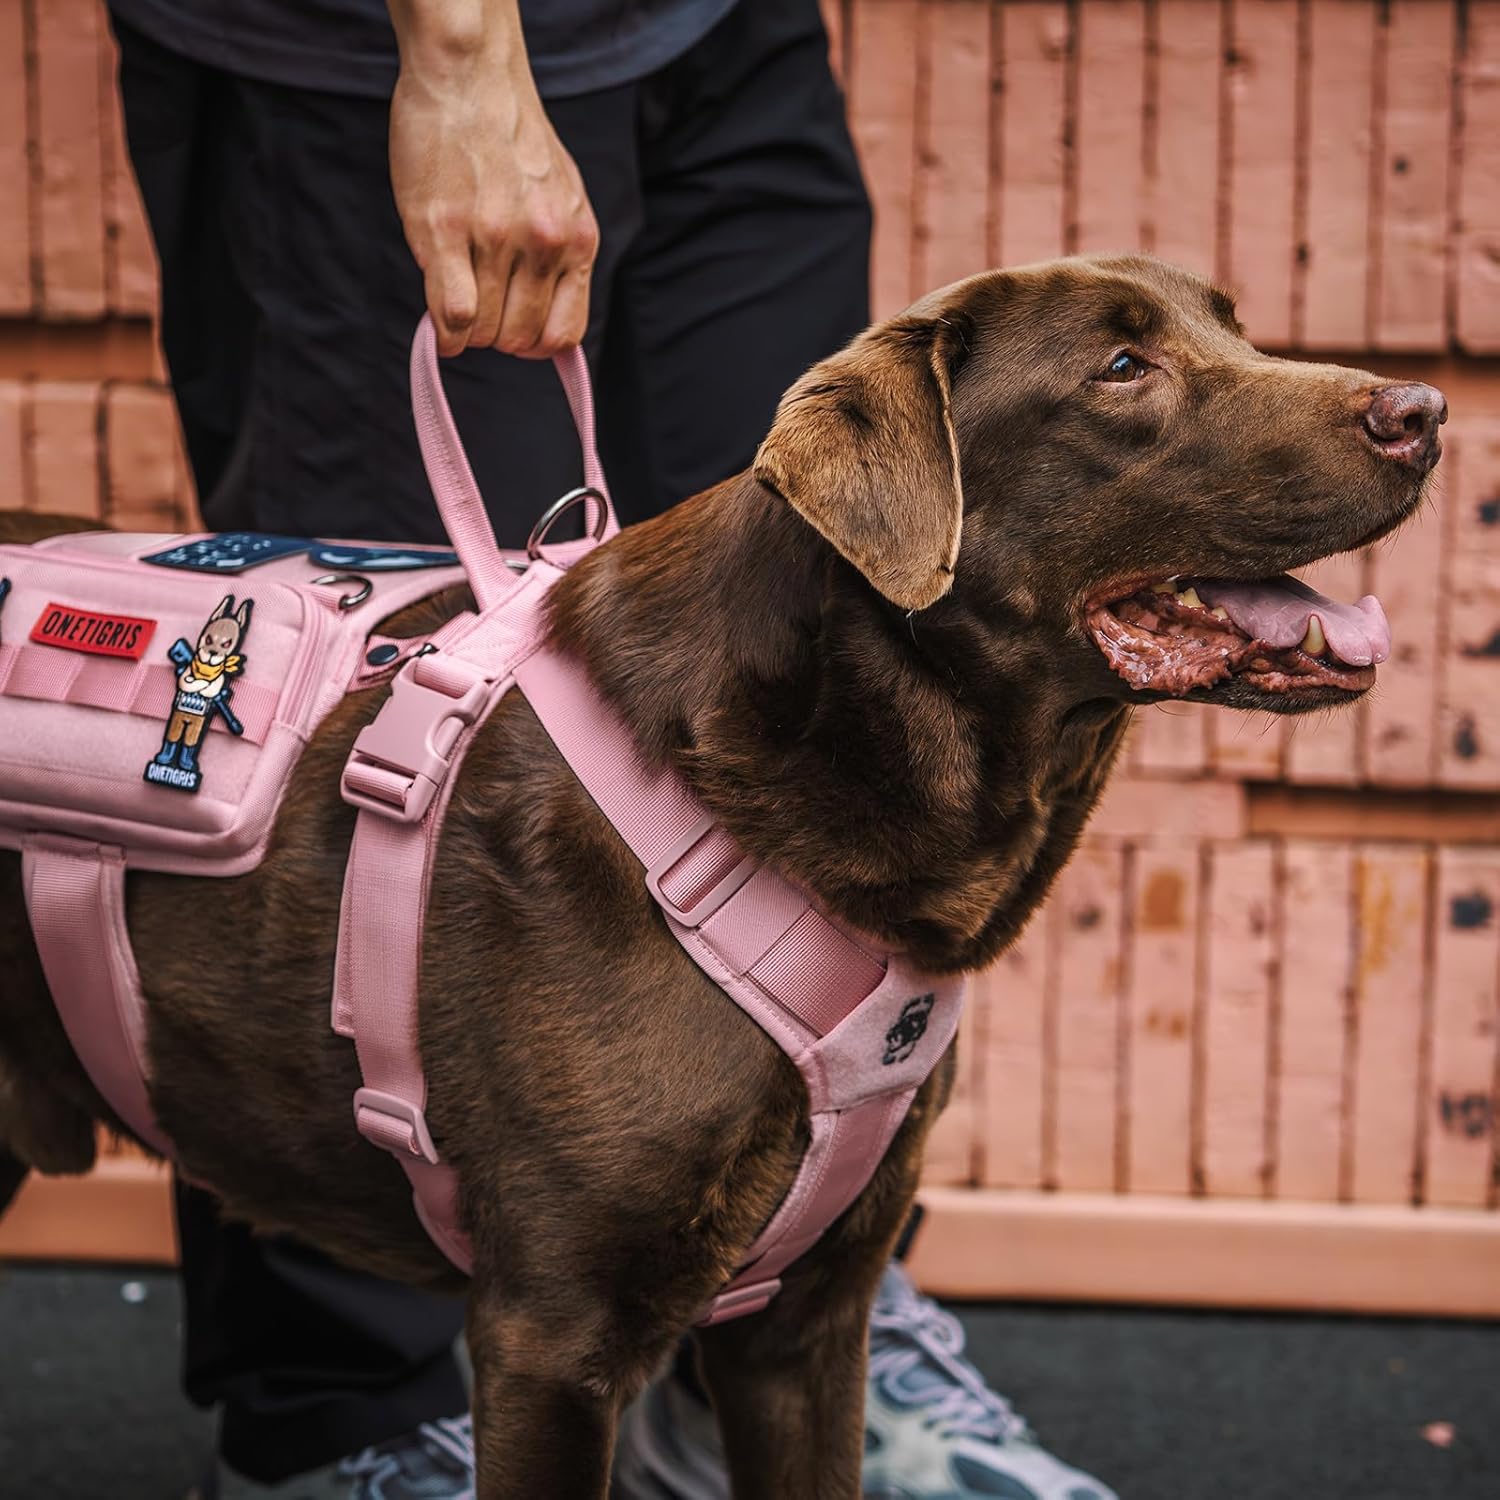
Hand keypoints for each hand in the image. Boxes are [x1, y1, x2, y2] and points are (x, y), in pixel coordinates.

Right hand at [388, 1, 598, 357]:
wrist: (471, 76)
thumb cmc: (511, 137)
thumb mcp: (561, 196)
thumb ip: (560, 253)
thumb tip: (547, 315)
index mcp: (577, 239)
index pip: (565, 333)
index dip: (536, 345)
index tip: (515, 333)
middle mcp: (543, 242)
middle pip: (519, 337)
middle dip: (496, 336)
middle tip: (480, 307)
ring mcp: (495, 238)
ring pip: (483, 330)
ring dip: (467, 329)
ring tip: (458, 295)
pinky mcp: (445, 231)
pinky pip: (453, 314)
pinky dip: (444, 333)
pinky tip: (440, 326)